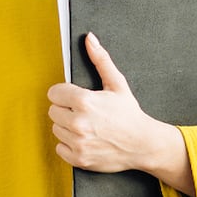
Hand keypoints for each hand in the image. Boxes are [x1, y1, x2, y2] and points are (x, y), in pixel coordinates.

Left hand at [45, 35, 189, 185]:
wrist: (143, 144)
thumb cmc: (130, 114)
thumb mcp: (117, 84)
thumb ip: (100, 60)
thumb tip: (89, 38)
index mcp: (85, 101)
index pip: (54, 93)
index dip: (65, 94)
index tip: (76, 98)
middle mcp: (78, 123)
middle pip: (53, 111)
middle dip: (65, 110)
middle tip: (83, 113)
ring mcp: (78, 142)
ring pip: (56, 129)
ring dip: (67, 127)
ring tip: (86, 126)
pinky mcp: (78, 158)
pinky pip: (59, 147)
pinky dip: (69, 145)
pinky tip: (85, 140)